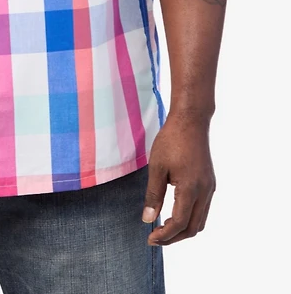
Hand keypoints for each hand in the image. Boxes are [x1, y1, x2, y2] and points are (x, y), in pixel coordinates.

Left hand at [142, 112, 215, 245]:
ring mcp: (210, 187)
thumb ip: (153, 195)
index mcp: (191, 188)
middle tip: (155, 238)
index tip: (150, 238)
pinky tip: (176, 213)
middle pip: (193, 228)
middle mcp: (205, 191)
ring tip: (164, 229)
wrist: (191, 121)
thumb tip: (148, 219)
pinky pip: (203, 209)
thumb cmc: (171, 140)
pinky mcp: (210, 182)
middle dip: (174, 237)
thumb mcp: (157, 167)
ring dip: (184, 229)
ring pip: (201, 221)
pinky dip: (191, 218)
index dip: (165, 235)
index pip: (180, 223)